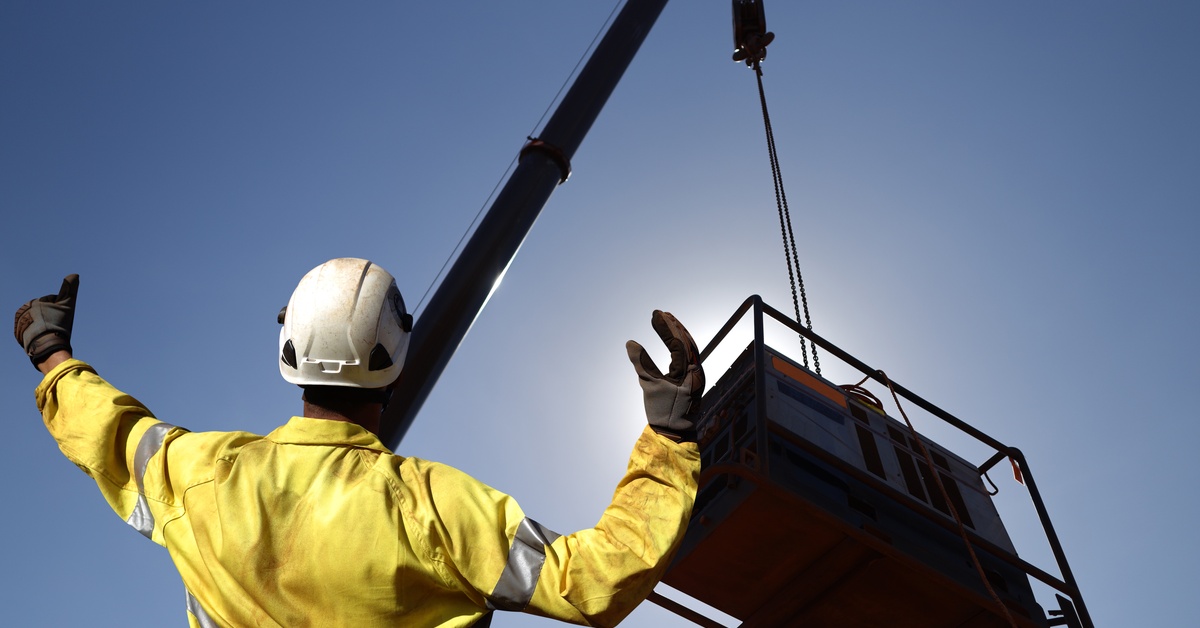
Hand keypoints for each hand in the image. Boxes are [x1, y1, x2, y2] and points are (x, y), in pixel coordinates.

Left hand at [14, 274, 78, 368]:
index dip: (60, 310)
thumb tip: (75, 274)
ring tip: (50, 332)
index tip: (61, 319)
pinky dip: (36, 333)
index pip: (51, 302)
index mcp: (34, 302)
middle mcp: (24, 310)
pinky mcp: (19, 334)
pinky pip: (30, 331)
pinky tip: (43, 337)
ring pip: (36, 321)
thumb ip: (70, 289)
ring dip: (43, 325)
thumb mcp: (67, 305)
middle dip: (50, 317)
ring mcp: (20, 323)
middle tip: (56, 326)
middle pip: (43, 312)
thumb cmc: (58, 324)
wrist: (46, 345)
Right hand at [626, 310, 704, 441]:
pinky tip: (673, 340)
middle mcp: (696, 371)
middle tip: (661, 313)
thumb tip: (630, 343)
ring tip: (667, 320)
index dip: (666, 327)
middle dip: (674, 326)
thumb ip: (641, 363)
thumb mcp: (650, 386)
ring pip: (689, 348)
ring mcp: (695, 375)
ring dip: (678, 333)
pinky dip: (680, 345)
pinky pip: (687, 356)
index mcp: (689, 372)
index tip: (655, 314)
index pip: (678, 343)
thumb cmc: (664, 411)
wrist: (675, 432)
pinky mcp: (691, 379)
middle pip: (687, 342)